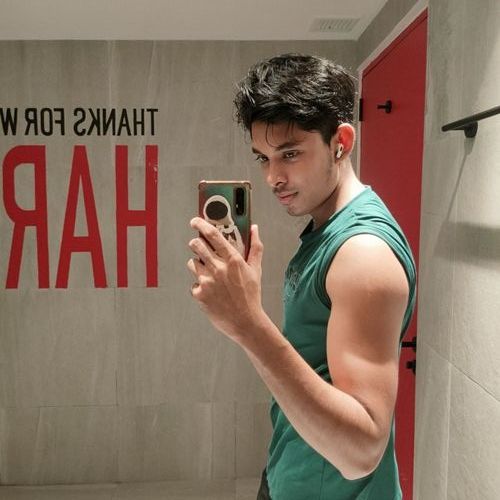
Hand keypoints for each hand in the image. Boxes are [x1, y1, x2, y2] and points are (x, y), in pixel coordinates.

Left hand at [187, 217, 265, 344]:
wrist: (245, 322)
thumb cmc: (251, 296)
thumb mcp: (256, 269)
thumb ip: (255, 247)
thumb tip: (254, 229)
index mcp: (232, 260)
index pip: (213, 235)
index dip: (201, 224)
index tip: (195, 221)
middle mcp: (218, 268)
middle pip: (196, 245)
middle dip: (196, 243)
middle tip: (199, 246)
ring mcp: (207, 281)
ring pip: (192, 263)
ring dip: (198, 264)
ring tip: (210, 273)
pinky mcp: (199, 294)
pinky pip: (194, 282)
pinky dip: (200, 285)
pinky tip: (211, 291)